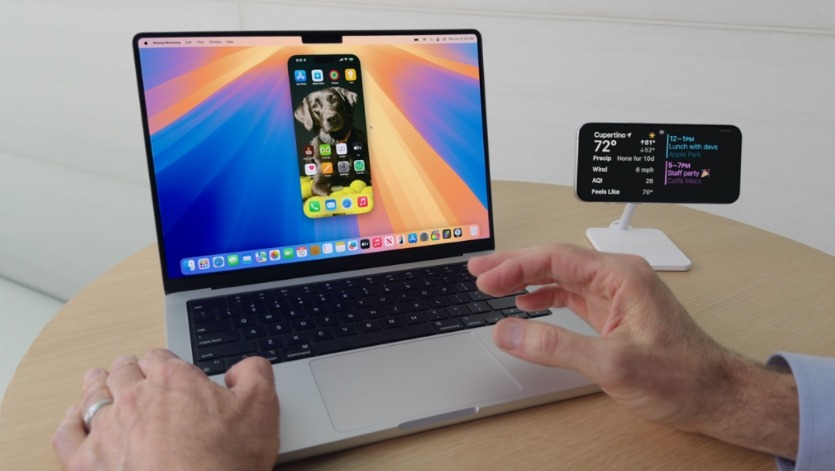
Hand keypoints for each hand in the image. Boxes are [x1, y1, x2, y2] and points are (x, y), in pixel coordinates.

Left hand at [53, 349, 279, 470]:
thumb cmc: (225, 462)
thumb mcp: (261, 409)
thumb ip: (255, 374)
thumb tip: (245, 367)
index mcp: (173, 380)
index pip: (159, 356)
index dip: (164, 362)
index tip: (168, 372)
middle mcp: (135, 398)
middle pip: (123, 370)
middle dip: (128, 369)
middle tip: (132, 372)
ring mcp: (107, 429)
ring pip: (93, 395)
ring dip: (97, 385)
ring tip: (98, 382)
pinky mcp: (87, 462)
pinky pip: (67, 434)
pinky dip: (70, 423)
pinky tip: (74, 420)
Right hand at [469, 244, 797, 459]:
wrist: (719, 396)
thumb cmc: (682, 377)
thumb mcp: (611, 363)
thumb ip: (555, 345)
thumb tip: (509, 331)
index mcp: (621, 277)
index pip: (555, 258)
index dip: (515, 266)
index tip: (486, 278)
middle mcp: (620, 279)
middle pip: (555, 261)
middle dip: (515, 266)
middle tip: (479, 272)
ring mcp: (619, 296)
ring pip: (562, 277)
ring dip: (527, 279)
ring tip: (495, 285)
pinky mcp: (617, 315)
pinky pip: (574, 296)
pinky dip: (546, 297)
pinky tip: (529, 303)